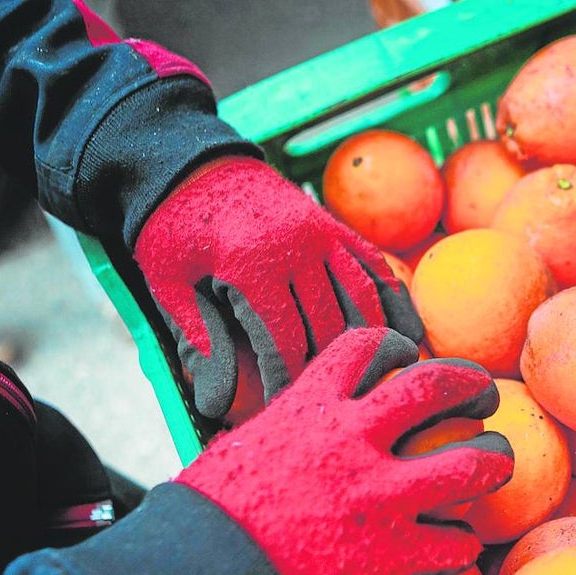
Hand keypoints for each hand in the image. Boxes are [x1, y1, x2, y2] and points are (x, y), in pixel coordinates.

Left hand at [135, 156, 422, 418]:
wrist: (188, 162)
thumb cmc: (171, 226)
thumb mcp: (165, 281)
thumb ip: (195, 336)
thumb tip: (216, 400)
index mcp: (252, 264)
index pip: (284, 342)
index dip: (288, 382)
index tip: (288, 411)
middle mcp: (296, 248)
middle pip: (329, 326)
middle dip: (331, 369)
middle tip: (332, 401)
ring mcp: (320, 233)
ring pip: (361, 297)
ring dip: (375, 340)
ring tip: (386, 377)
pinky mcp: (332, 225)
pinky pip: (372, 265)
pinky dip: (394, 299)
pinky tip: (410, 332)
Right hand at [176, 327, 513, 574]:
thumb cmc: (206, 518)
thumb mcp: (239, 450)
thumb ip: (280, 433)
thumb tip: (286, 432)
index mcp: (310, 407)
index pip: (369, 347)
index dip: (399, 348)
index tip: (410, 359)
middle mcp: (354, 440)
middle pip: (436, 388)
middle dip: (471, 384)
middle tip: (485, 396)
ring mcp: (380, 496)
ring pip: (470, 463)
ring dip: (493, 460)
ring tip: (498, 463)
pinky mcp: (392, 555)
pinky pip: (455, 543)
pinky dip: (462, 545)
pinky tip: (459, 548)